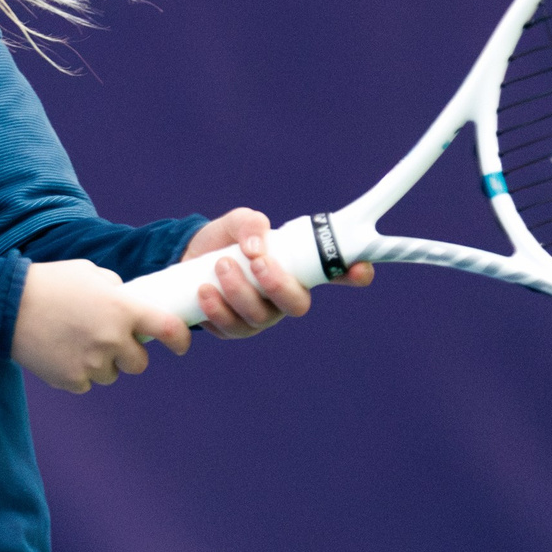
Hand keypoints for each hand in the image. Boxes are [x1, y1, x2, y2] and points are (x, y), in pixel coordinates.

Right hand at [12, 259, 192, 392]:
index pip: (169, 329)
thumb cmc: (51, 283)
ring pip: (111, 374)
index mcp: (123, 308)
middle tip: (108, 340)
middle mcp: (113, 338)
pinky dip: (77, 372)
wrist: (7, 305)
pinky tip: (61, 351)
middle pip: (140, 362)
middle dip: (128, 353)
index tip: (180, 345)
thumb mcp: (91, 273)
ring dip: (102, 363)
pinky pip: (86, 382)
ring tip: (76, 341)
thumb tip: (132, 305)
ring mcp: (92, 362)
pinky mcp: (72, 379)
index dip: (180, 340)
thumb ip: (117, 291)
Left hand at [182, 207, 375, 339]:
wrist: (191, 256)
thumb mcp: (240, 222)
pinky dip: (216, 311)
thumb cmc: (228, 240)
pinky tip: (204, 291)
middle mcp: (284, 298)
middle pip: (296, 306)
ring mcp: (259, 317)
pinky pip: (228, 329)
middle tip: (257, 261)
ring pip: (258, 318)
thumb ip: (251, 223)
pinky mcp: (231, 328)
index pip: (338, 275)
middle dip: (278, 285)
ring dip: (239, 292)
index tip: (360, 269)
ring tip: (220, 264)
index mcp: (299, 270)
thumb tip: (256, 245)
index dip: (355, 275)